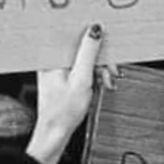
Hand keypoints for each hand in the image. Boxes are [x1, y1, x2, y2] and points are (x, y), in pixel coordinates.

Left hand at [26, 24, 104, 163]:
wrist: (55, 134)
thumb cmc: (62, 112)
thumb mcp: (81, 78)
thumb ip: (88, 52)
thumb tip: (93, 30)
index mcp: (52, 56)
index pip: (73, 34)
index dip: (91, 34)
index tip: (106, 38)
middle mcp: (52, 60)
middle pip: (81, 47)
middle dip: (100, 57)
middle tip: (111, 69)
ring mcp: (57, 69)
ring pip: (84, 58)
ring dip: (99, 67)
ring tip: (106, 80)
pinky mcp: (62, 77)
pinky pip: (81, 68)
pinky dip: (93, 74)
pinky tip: (100, 82)